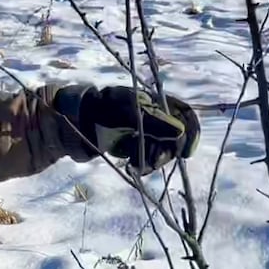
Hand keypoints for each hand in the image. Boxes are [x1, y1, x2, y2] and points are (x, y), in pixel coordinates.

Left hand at [77, 85, 200, 173]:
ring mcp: (145, 132)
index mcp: (157, 102)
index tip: (186, 153)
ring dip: (153, 160)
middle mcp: (155, 116)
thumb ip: (155, 122)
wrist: (76, 123)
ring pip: (163, 150)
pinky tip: (131, 166)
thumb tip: (181, 132)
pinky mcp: (135, 145)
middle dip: (166, 152)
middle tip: (152, 162)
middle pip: (176, 137)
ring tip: (136, 165)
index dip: (191, 132)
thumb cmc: (104, 110)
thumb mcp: (130, 113)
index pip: (185, 114)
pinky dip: (143, 164)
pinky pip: (148, 157)